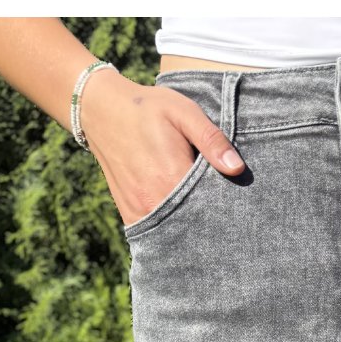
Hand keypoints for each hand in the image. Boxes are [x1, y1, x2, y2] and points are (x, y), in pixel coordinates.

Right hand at [79, 67, 246, 227]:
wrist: (102, 111)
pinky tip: (185, 222)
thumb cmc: (148, 108)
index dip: (229, 209)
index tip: (238, 204)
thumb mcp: (184, 112)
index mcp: (173, 176)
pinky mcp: (131, 215)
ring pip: (177, 232)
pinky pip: (158, 233)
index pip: (212, 206)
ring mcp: (141, 211)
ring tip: (208, 221)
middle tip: (228, 217)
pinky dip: (173, 232)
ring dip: (193, 229)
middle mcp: (156, 201)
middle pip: (196, 224)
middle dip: (213, 222)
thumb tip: (238, 169)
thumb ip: (211, 140)